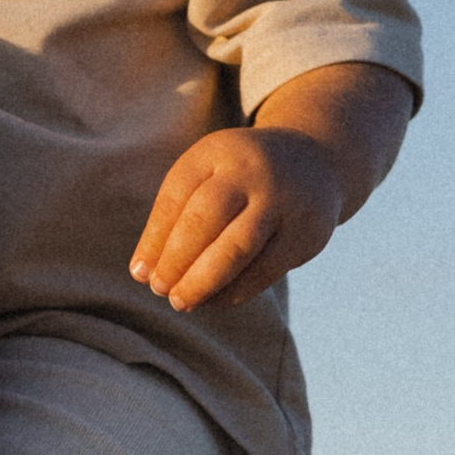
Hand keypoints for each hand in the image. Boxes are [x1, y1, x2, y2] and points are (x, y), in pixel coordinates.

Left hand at [131, 61, 414, 313]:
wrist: (316, 161)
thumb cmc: (242, 177)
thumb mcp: (208, 176)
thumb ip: (174, 216)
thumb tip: (142, 273)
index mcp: (219, 151)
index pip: (178, 195)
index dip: (155, 239)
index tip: (139, 273)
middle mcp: (254, 172)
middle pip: (206, 218)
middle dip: (177, 260)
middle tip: (158, 289)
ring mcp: (285, 202)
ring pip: (238, 248)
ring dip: (204, 281)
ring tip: (180, 301)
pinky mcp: (306, 233)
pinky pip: (264, 270)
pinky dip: (234, 292)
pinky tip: (212, 302)